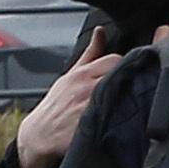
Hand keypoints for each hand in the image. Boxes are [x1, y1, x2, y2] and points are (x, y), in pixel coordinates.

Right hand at [14, 43, 121, 167]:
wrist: (39, 136)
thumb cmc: (56, 106)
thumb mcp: (70, 75)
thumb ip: (90, 54)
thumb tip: (101, 31)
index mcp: (82, 74)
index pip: (115, 59)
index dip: (123, 65)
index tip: (125, 73)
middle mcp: (86, 89)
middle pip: (121, 75)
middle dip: (129, 80)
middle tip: (129, 88)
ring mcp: (90, 109)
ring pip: (123, 96)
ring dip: (129, 98)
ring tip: (128, 103)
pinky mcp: (93, 128)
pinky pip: (117, 119)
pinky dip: (123, 118)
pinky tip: (123, 119)